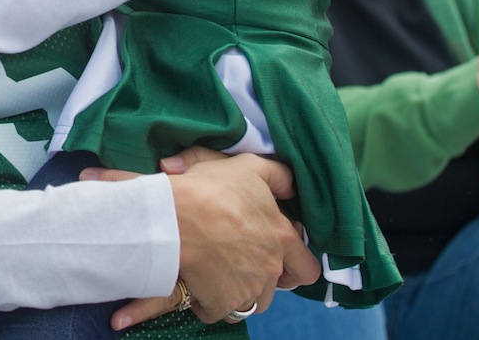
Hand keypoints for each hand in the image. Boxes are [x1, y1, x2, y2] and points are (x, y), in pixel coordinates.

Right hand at [86, 147, 317, 328]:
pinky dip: (210, 302)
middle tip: (242, 267)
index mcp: (281, 238)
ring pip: (250, 301)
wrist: (171, 218)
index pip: (307, 268)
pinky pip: (220, 311)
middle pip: (276, 288)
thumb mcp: (248, 167)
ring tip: (216, 273)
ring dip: (238, 292)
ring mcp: (248, 289)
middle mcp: (271, 267)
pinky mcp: (223, 303)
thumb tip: (292, 188)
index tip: (278, 260)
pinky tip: (197, 284)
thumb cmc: (209, 189)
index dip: (294, 266)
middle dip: (263, 281)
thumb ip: (278, 176)